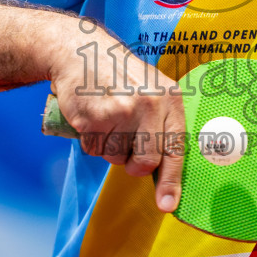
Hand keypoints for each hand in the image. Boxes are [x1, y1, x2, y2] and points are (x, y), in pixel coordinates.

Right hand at [47, 19, 184, 212]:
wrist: (81, 51)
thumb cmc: (119, 76)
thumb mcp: (151, 90)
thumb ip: (162, 124)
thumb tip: (165, 169)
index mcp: (170, 98)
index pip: (176, 148)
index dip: (171, 181)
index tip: (167, 204)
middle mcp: (150, 104)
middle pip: (147, 161)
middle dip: (134, 164)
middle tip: (124, 144)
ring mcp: (122, 111)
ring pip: (117, 158)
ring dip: (109, 148)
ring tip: (107, 119)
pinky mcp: (96, 117)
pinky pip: (95, 150)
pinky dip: (91, 141)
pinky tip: (92, 117)